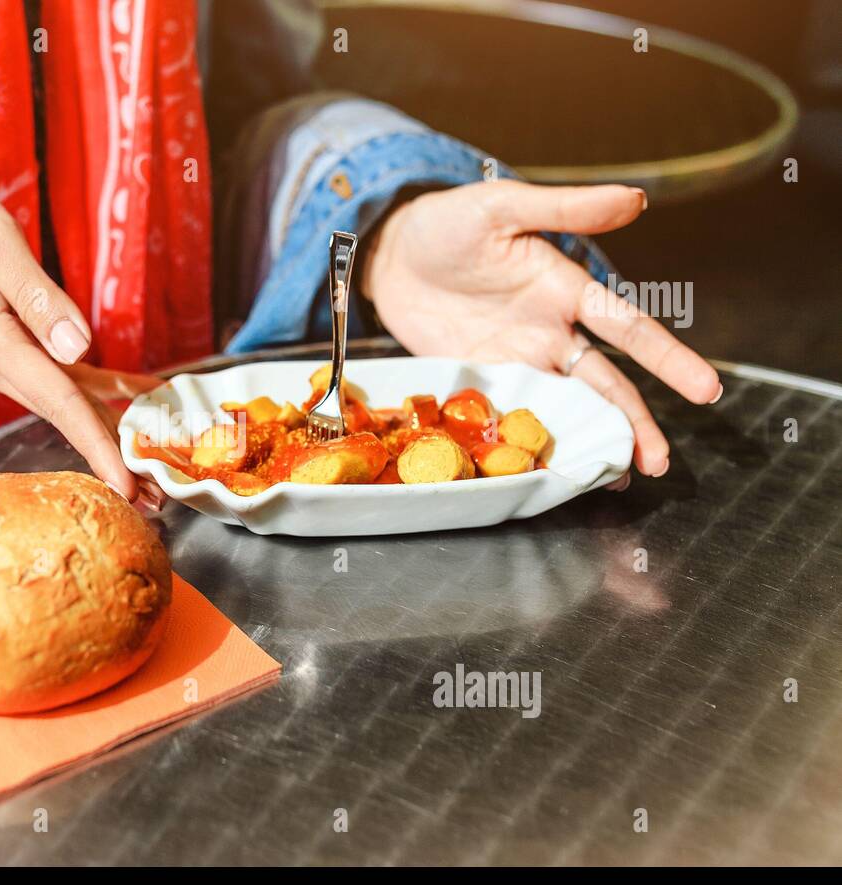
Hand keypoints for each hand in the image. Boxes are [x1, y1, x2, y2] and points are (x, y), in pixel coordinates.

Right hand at [0, 177, 159, 503]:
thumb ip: (39, 298)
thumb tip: (80, 348)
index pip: (57, 402)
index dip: (96, 444)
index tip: (127, 484)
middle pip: (63, 415)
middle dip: (111, 458)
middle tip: (158, 497)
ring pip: (63, 402)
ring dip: (107, 433)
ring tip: (151, 468)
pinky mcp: (3, 351)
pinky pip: (57, 379)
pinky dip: (96, 391)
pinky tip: (133, 396)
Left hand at [363, 180, 721, 477]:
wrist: (389, 253)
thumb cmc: (449, 221)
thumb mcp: (504, 207)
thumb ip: (565, 208)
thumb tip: (636, 198)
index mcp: (566, 290)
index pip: (628, 329)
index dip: (667, 359)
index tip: (705, 389)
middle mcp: (549, 331)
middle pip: (604, 384)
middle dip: (635, 423)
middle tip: (659, 464)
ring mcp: (514, 359)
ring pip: (567, 407)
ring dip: (593, 439)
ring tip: (619, 477)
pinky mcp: (478, 379)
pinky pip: (513, 414)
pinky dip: (533, 442)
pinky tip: (552, 469)